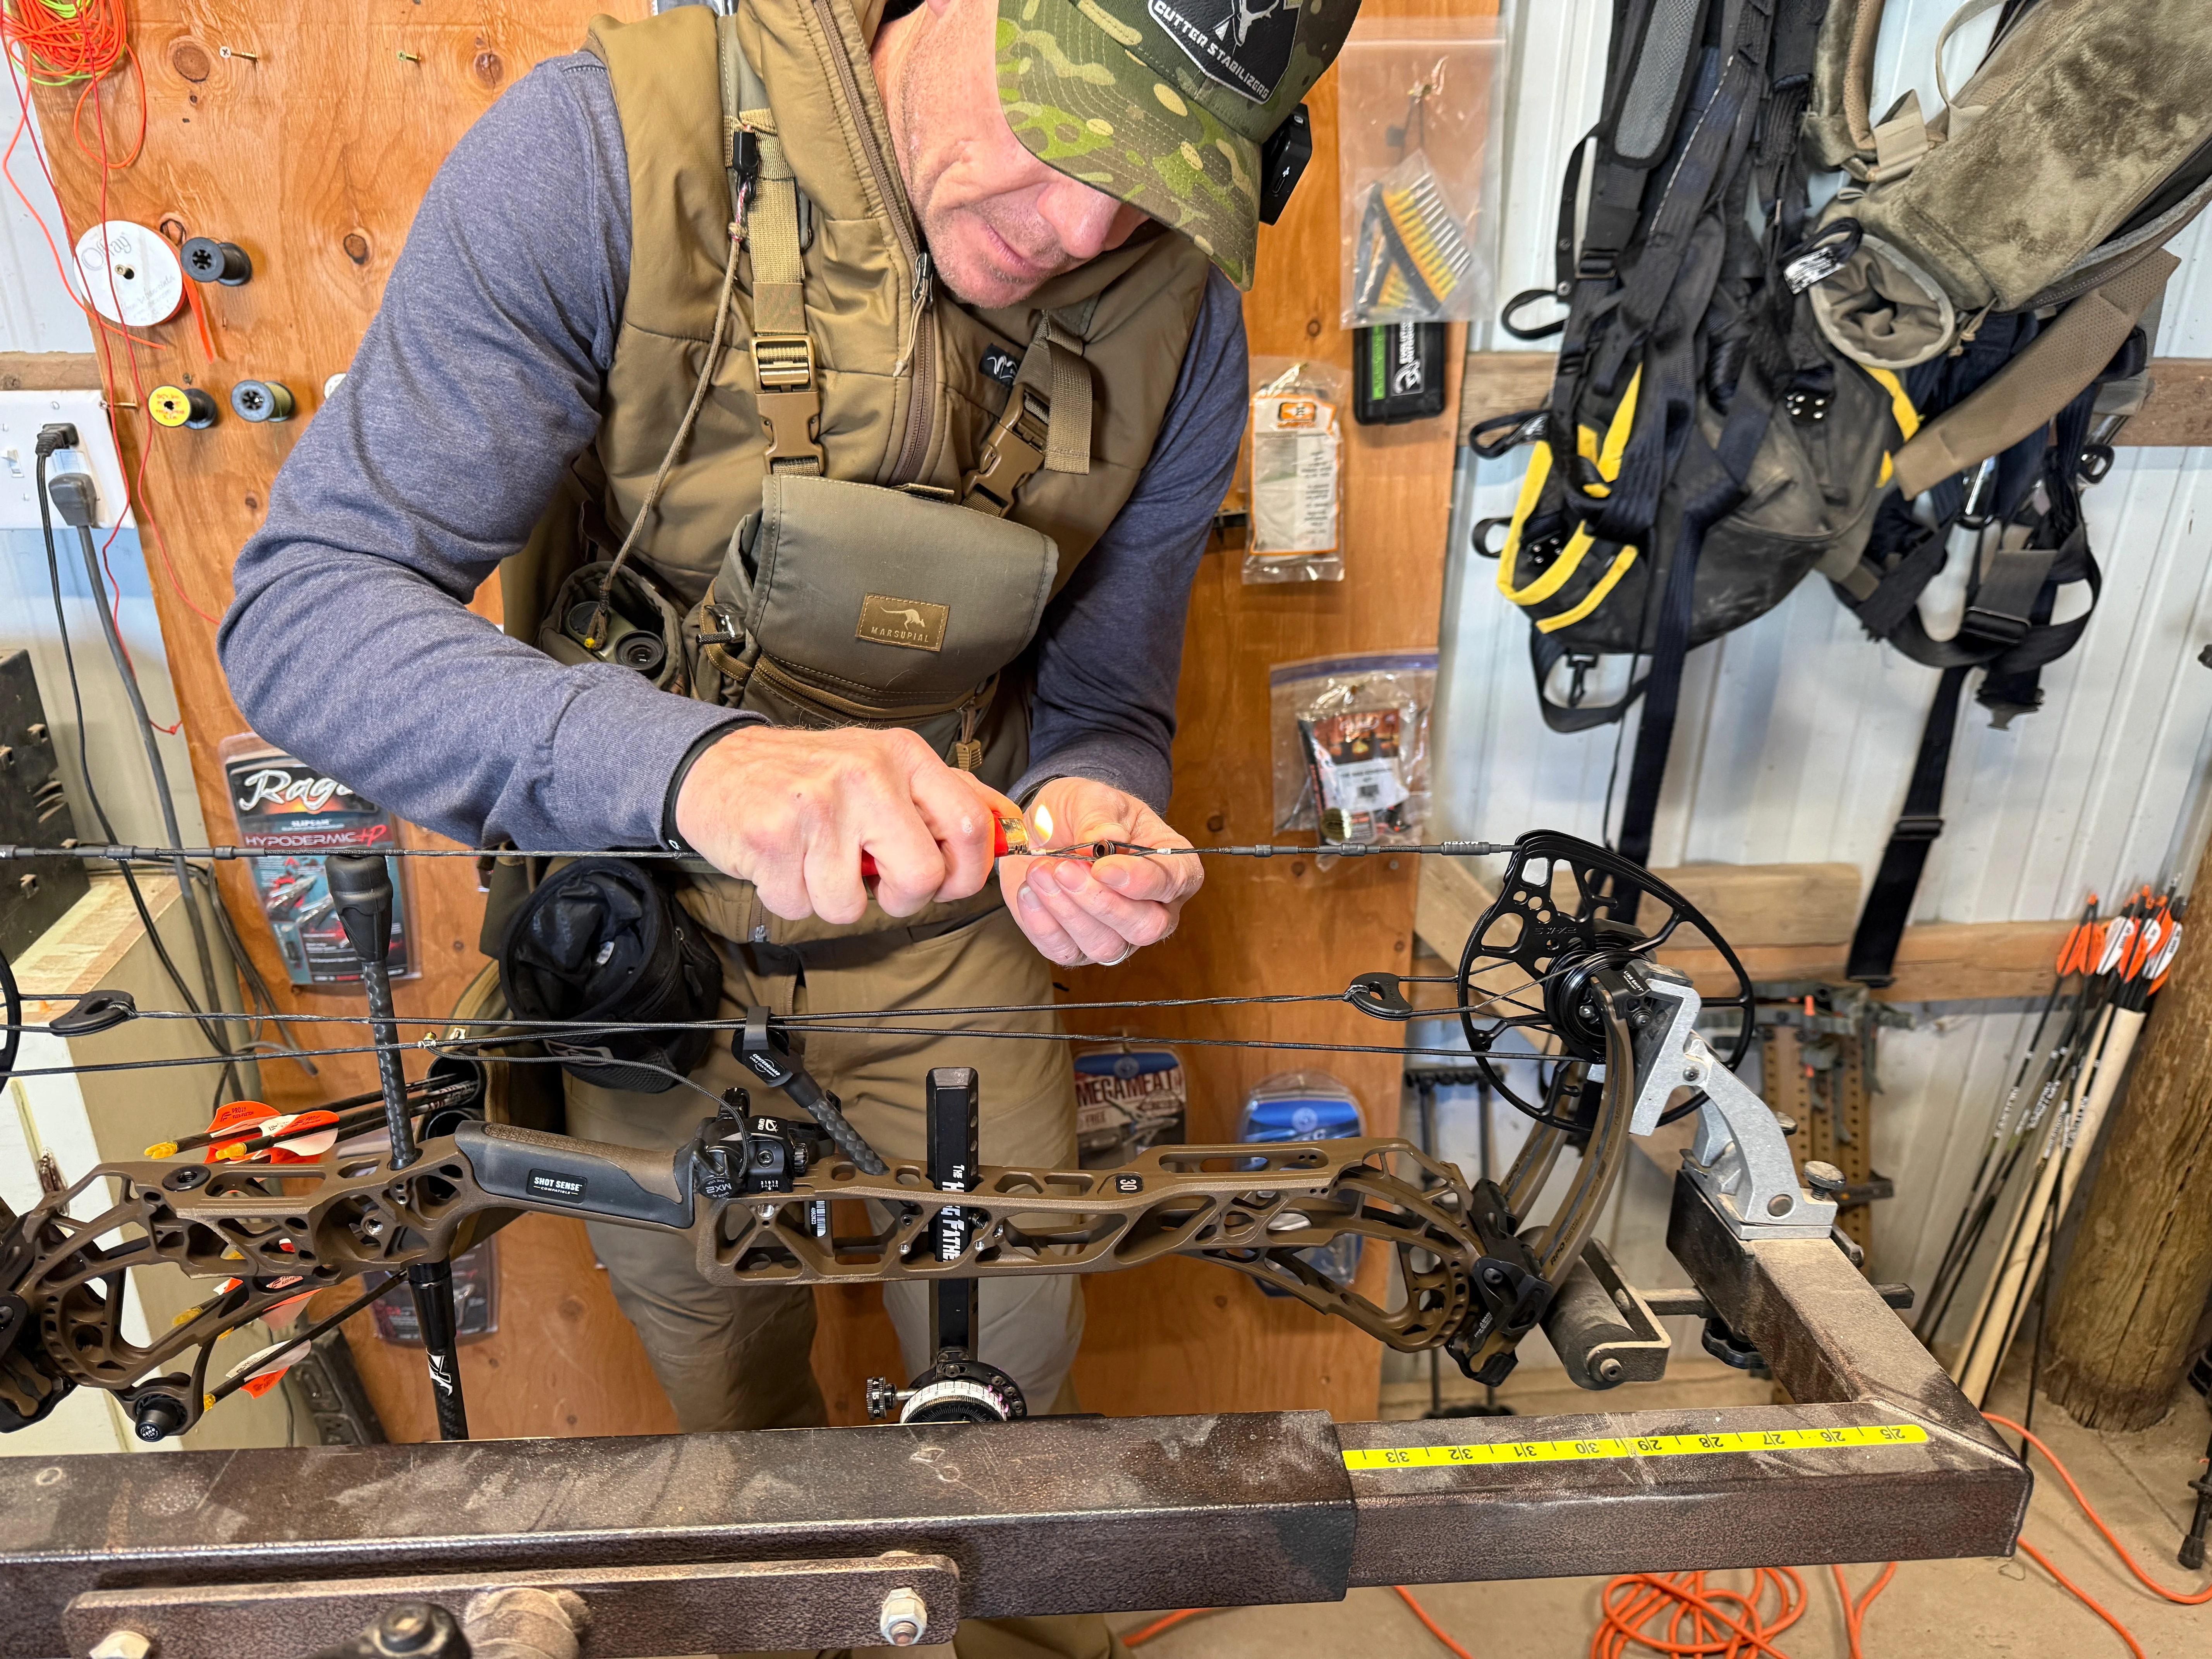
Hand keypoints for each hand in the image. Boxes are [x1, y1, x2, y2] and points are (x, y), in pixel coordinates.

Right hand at [673, 725, 1012, 923]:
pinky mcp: (772, 836)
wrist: (719, 766)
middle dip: (901, 900)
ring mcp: (818, 804)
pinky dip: (791, 897)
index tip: (945, 883)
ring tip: (815, 860)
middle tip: (874, 882)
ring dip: (833, 899)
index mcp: (904, 756)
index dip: (967, 875)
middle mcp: (866, 774)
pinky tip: (783, 861)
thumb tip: (1017, 830)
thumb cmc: (811, 777)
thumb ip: (949, 799)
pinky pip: (801, 906)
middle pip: (922, 878)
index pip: (972, 826)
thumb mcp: (887, 767)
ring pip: (853, 906)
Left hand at [1001, 777, 1202, 966]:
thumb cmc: (1082, 812)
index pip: (1175, 882)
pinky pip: (1065, 952)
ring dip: (1068, 911)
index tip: (1103, 867)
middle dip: (1101, 901)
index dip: (1142, 880)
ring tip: (1040, 871)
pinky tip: (1030, 892)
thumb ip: (1100, 819)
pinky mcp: (1077, 947)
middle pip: (1145, 927)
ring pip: (1105, 946)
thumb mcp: (1092, 799)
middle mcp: (1153, 908)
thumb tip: (1105, 839)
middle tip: (1064, 869)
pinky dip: (1042, 924)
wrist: (1044, 827)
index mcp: (1171, 865)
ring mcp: (1117, 934)